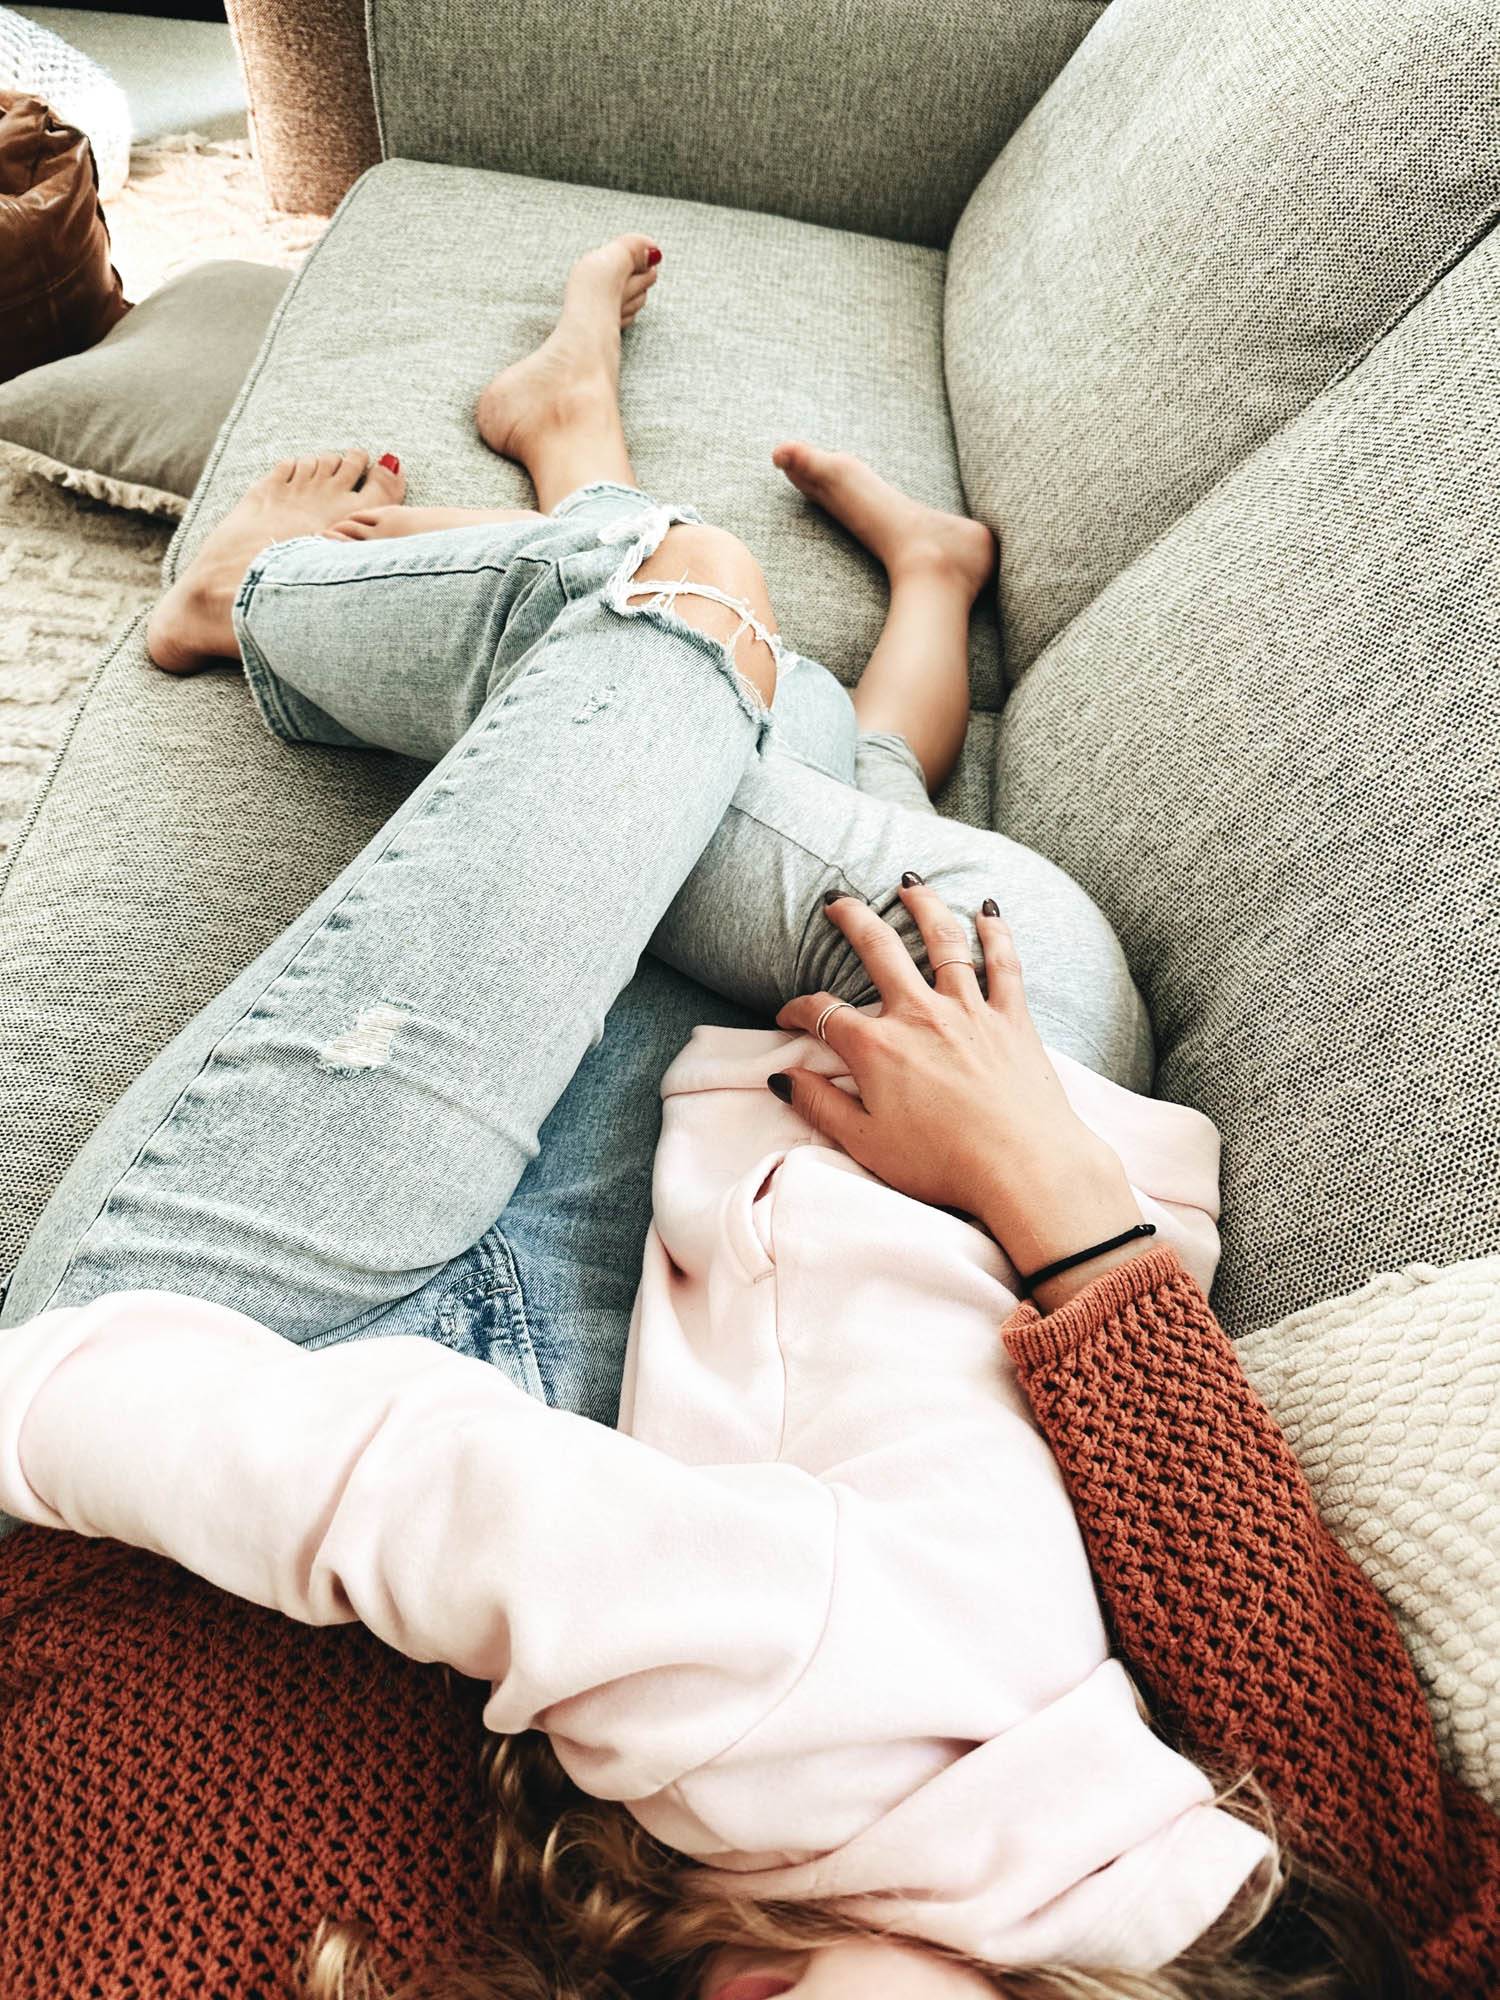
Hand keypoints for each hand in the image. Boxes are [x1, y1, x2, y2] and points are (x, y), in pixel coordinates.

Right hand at [773, 883, 1148, 1308]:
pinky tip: (989, 910)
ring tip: (910, 884)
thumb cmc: (942, 1163)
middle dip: (853, 919)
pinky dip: (996, 932)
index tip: (787, 1016)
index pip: (822, 1013)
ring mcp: (970, 1010)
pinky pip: (1004, 963)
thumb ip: (819, 1106)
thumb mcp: (864, 1143)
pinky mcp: (1013, 1018)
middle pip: (879, 950)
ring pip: (943, 941)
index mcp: (877, 1048)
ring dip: (924, 906)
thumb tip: (782, 1078)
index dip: (797, 1010)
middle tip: (838, 901)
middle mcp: (920, 1015)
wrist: (1025, 1167)